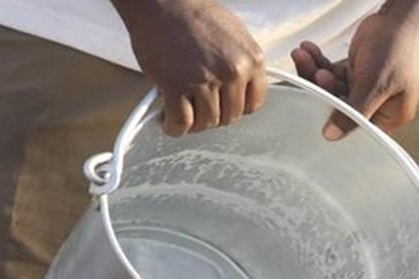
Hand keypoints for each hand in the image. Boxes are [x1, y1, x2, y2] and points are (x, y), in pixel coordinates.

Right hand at [113, 0, 266, 135]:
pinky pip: (181, 122)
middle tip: (199, 109)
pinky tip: (168, 121)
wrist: (164, 4)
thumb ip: (243, 63)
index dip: (236, 108)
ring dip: (194, 124)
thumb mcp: (235, 35)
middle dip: (214, 116)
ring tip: (184, 114)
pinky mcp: (175, 87)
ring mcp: (204, 81)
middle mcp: (232, 72)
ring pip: (206, 123)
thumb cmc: (196, 16)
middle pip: (229, 117)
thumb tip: (241, 91)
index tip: (224, 106)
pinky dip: (174, 127)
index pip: (254, 104)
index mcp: (251, 59)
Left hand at [291, 0, 418, 139]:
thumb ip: (352, 111)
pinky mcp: (356, 71)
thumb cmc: (401, 47)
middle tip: (306, 69)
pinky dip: (319, 62)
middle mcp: (376, 105)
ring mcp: (365, 87)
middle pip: (338, 106)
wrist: (405, 13)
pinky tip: (308, 50)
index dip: (332, 118)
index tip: (311, 104)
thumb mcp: (376, 84)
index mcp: (389, 116)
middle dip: (318, 87)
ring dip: (314, 71)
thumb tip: (332, 136)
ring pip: (331, 88)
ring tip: (302, 54)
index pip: (354, 128)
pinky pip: (332, 72)